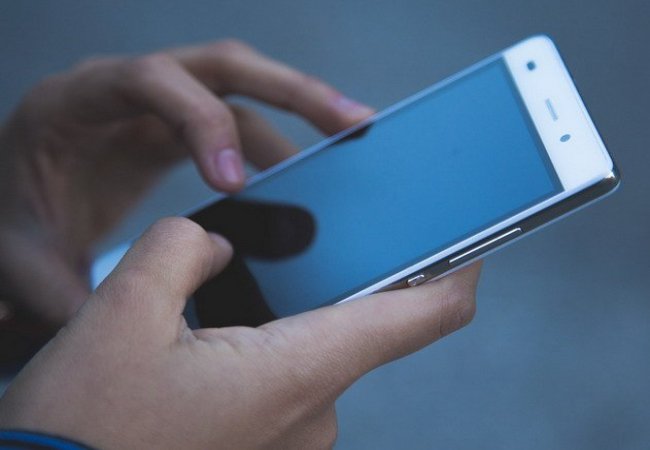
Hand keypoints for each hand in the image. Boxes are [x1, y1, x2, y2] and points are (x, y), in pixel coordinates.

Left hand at [0, 40, 372, 330]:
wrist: (14, 201)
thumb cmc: (13, 220)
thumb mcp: (23, 263)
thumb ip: (69, 299)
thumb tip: (130, 337)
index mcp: (74, 104)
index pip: (149, 83)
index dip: (201, 122)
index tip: (237, 185)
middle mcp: (123, 91)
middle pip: (219, 66)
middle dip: (290, 91)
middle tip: (349, 123)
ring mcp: (155, 105)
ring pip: (239, 89)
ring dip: (299, 112)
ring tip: (351, 140)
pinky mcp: (176, 127)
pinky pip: (237, 121)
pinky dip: (278, 144)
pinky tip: (304, 175)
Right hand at [0, 218, 480, 448]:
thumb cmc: (85, 433)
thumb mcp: (120, 312)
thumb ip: (182, 249)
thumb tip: (218, 246)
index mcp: (295, 373)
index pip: (418, 317)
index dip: (454, 270)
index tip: (469, 237)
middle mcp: (312, 414)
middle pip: (356, 324)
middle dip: (325, 279)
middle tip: (289, 244)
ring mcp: (293, 437)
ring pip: (313, 351)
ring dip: (283, 317)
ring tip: (227, 300)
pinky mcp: (268, 445)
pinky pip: (288, 379)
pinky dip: (267, 348)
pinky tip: (216, 338)